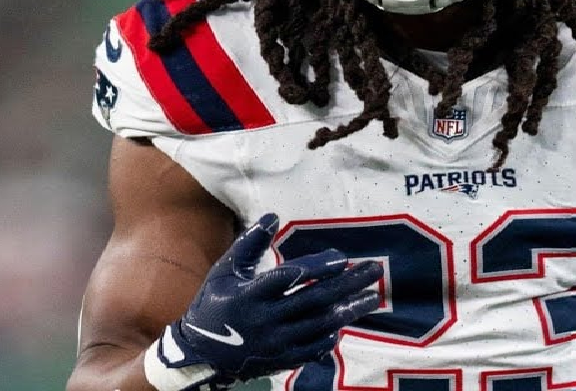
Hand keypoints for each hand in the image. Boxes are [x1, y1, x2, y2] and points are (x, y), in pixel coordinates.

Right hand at [157, 213, 382, 385]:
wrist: (202, 354)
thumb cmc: (213, 304)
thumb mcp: (224, 271)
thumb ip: (248, 244)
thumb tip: (272, 216)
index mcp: (250, 295)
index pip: (290, 278)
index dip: (317, 267)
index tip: (341, 257)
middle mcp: (266, 320)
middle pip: (314, 300)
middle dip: (348, 284)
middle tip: (374, 270)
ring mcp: (276, 342)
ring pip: (320, 324)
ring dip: (349, 310)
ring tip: (372, 296)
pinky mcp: (282, 359)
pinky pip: (314, 347)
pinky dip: (331, 334)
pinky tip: (346, 320)